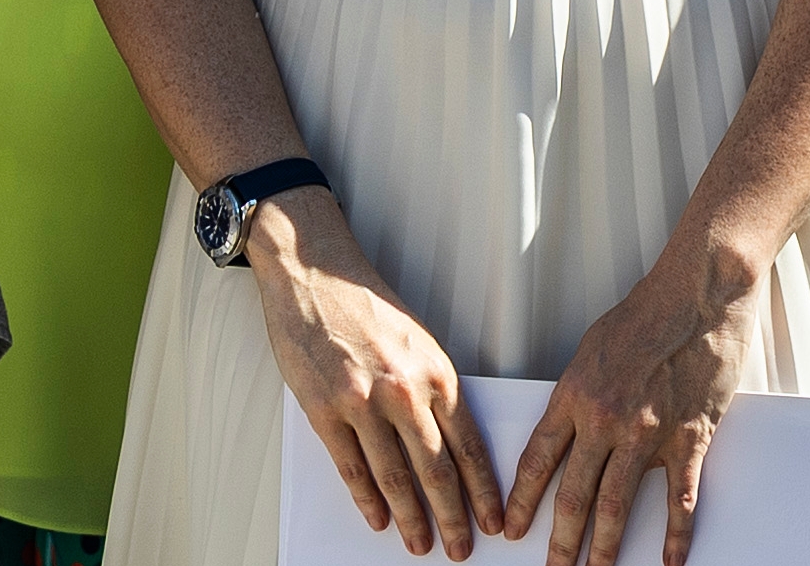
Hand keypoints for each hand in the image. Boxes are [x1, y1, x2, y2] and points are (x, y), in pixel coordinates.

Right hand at [247, 192, 506, 556]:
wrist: (314, 271)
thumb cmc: (365, 305)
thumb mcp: (418, 341)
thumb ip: (433, 389)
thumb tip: (449, 444)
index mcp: (437, 372)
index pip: (470, 445)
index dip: (484, 490)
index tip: (495, 519)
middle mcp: (405, 389)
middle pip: (437, 470)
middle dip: (453, 516)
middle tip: (461, 548)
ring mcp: (362, 401)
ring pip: (395, 476)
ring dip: (410, 518)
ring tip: (419, 545)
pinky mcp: (325, 408)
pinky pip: (350, 466)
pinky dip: (366, 499)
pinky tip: (378, 518)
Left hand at [503, 245, 761, 563]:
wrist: (696, 293)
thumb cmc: (645, 314)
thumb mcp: (590, 350)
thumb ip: (577, 394)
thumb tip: (567, 430)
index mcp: (574, 395)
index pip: (538, 461)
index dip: (523, 502)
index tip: (512, 529)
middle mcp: (606, 419)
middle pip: (574, 494)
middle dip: (561, 541)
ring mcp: (648, 432)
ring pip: (618, 503)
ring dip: (606, 547)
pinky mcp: (689, 436)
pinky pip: (680, 497)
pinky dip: (675, 534)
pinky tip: (669, 559)